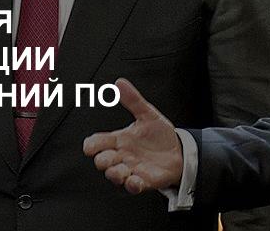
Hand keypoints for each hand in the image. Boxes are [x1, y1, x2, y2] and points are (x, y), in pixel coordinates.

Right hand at [83, 78, 183, 193]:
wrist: (178, 151)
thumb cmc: (159, 135)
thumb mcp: (148, 114)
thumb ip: (133, 100)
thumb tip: (120, 82)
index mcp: (119, 139)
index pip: (97, 143)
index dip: (91, 145)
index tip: (91, 145)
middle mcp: (122, 155)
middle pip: (101, 161)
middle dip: (102, 160)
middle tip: (111, 156)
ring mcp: (131, 169)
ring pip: (114, 175)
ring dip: (115, 173)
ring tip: (123, 168)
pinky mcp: (142, 181)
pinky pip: (132, 186)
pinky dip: (132, 184)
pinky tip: (135, 179)